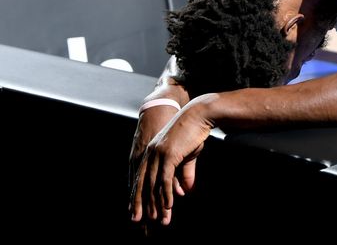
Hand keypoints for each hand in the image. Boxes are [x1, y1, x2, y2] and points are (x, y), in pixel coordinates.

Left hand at [130, 95, 215, 225]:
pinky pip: (165, 179)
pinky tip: (169, 206)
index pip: (141, 178)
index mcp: (151, 153)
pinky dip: (166, 194)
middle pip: (142, 184)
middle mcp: (150, 154)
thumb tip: (186, 190)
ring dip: (156, 204)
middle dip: (141, 205)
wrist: (199, 114)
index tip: (136, 212)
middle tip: (140, 222)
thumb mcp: (188, 155)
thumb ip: (185, 173)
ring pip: (153, 185)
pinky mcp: (168, 154)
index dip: (138, 196)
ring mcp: (158, 154)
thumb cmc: (194, 132)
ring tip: (160, 220)